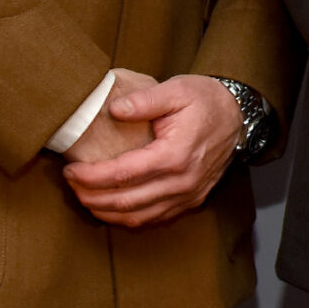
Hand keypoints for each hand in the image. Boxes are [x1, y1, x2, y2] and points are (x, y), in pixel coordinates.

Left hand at [61, 74, 245, 228]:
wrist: (239, 116)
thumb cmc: (206, 100)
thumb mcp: (176, 89)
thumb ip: (144, 100)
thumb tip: (114, 109)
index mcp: (176, 155)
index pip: (124, 174)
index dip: (92, 176)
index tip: (71, 170)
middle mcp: (182, 182)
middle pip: (126, 201)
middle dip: (91, 197)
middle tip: (70, 184)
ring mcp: (188, 195)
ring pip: (138, 217)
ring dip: (106, 212)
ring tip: (84, 197)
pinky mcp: (191, 201)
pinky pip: (154, 218)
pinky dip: (127, 217)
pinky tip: (111, 206)